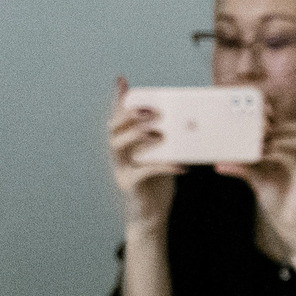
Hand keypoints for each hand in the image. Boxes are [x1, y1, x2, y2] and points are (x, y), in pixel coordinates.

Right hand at [105, 78, 180, 231]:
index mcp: (124, 144)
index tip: (122, 80)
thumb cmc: (158, 183)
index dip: (118, 100)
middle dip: (130, 116)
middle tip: (153, 112)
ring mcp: (120, 170)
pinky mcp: (130, 185)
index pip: (118, 118)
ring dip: (138, 136)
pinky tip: (181, 165)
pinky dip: (162, 166)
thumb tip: (182, 120)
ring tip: (160, 134)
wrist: (152, 215)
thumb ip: (164, 138)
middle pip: (114, 128)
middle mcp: (117, 155)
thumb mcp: (161, 156)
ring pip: (118, 146)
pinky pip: (143, 171)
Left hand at [217, 117, 295, 250]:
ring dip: (275, 139)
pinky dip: (277, 154)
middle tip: (250, 135)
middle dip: (273, 128)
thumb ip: (244, 166)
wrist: (293, 226)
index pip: (288, 126)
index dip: (271, 122)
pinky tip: (260, 158)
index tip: (247, 125)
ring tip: (255, 146)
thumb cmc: (279, 201)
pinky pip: (295, 159)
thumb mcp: (258, 179)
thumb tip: (219, 161)